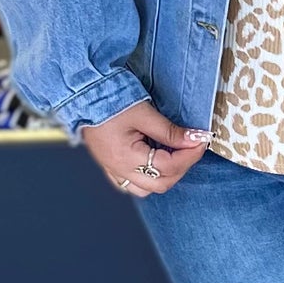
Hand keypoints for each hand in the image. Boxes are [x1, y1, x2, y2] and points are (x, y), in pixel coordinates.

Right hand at [79, 101, 209, 198]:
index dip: (190, 155)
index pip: (169, 166)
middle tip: (192, 147)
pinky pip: (131, 184)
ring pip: (147, 188)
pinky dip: (148, 178)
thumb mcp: (144, 113)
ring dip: (166, 176)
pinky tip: (155, 162)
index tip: (201, 141)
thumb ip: (170, 131)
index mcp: (127, 157)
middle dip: (182, 166)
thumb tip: (194, 139)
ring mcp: (113, 169)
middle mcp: (119, 169)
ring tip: (175, 155)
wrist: (82, 94)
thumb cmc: (108, 100)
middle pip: (161, 183)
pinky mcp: (110, 165)